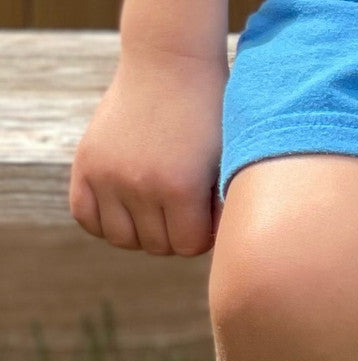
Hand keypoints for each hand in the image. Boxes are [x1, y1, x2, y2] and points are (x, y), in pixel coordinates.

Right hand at [70, 52, 226, 255]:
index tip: (206, 216)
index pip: (188, 247)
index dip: (202, 235)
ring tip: (158, 208)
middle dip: (175, 232)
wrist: (170, 65)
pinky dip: (105, 222)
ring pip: (123, 239)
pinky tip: (127, 208)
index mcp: (180, 188)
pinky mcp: (85, 163)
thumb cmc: (209, 117)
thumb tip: (216, 251)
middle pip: (157, 246)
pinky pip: (86, 217)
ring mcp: (107, 174)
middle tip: (183, 207)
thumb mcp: (226, 163)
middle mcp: (139, 185)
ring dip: (142, 232)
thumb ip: (220, 210)